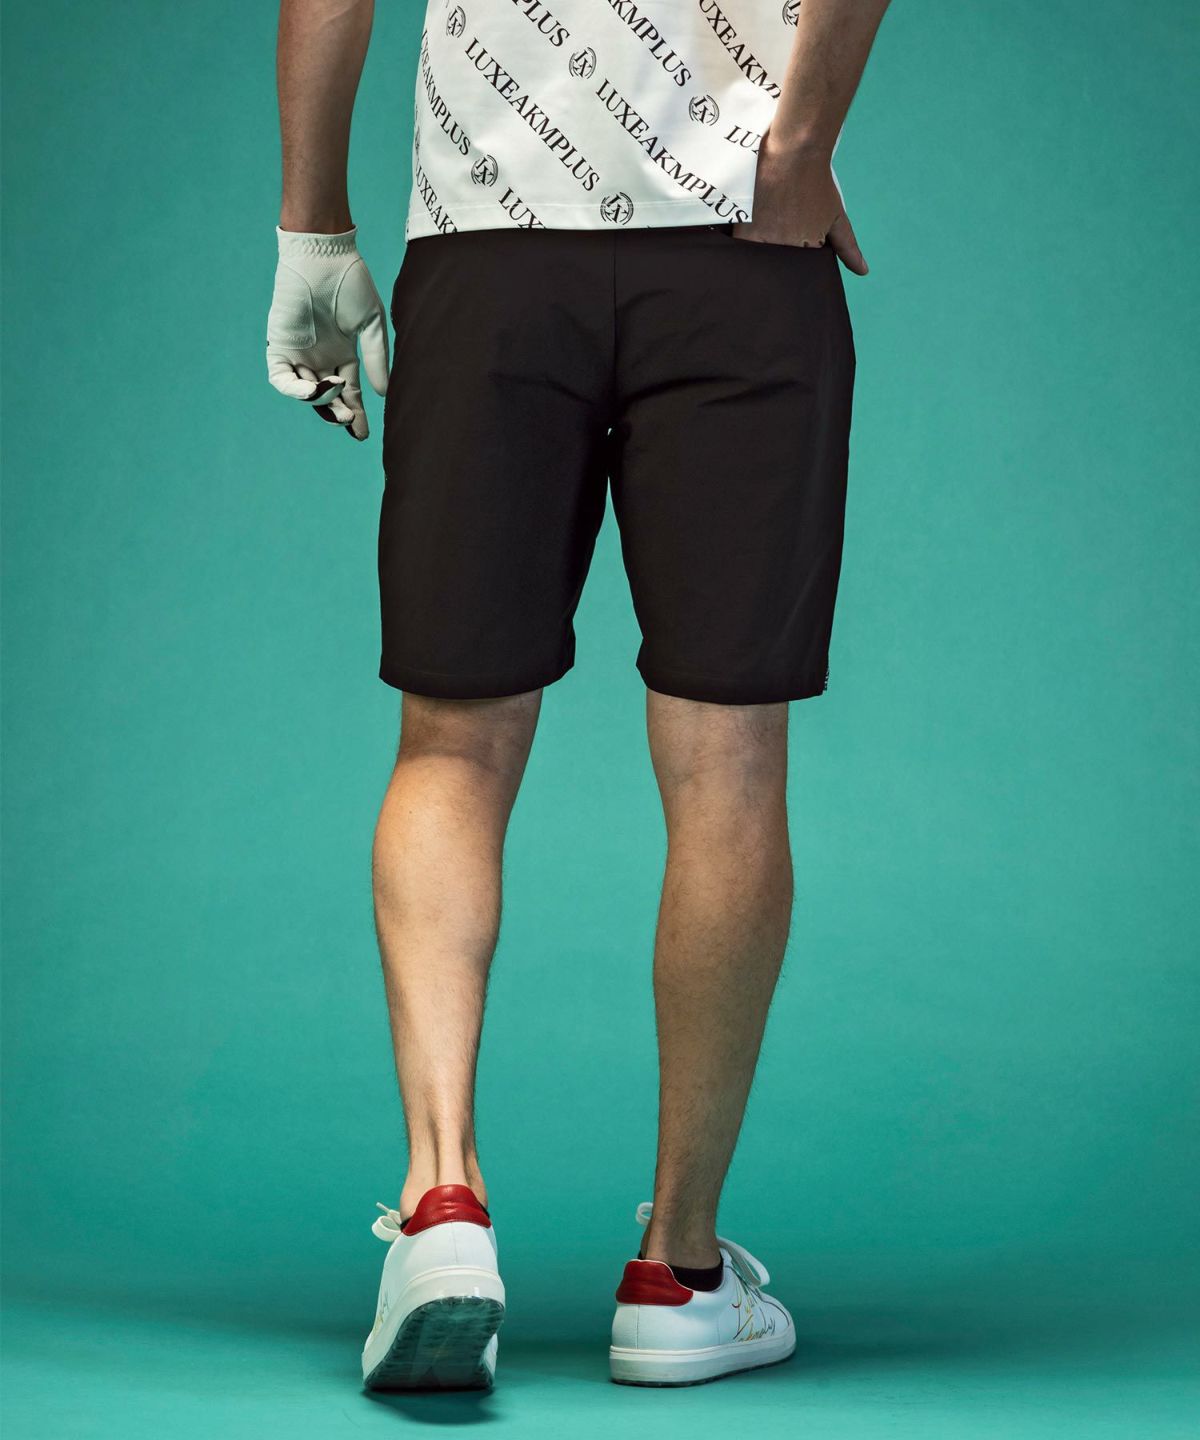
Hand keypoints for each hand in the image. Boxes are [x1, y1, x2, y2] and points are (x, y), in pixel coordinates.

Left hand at [266, 227, 389, 440]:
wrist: (325, 257)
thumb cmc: (350, 283)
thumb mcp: (371, 326)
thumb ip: (376, 359)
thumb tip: (383, 394)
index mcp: (342, 353)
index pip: (348, 392)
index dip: (354, 414)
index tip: (362, 433)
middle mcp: (319, 357)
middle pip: (328, 398)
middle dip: (339, 414)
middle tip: (350, 422)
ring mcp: (299, 352)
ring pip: (306, 392)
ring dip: (322, 401)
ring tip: (338, 396)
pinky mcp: (280, 345)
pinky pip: (281, 379)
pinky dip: (297, 390)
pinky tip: (317, 390)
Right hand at [733, 135, 866, 273]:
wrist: (793, 154)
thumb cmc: (816, 182)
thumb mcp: (837, 217)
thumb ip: (848, 247)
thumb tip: (863, 272)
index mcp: (809, 251)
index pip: (802, 269)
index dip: (800, 255)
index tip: (798, 233)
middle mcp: (787, 251)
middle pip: (782, 266)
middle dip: (783, 252)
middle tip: (784, 221)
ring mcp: (765, 243)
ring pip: (763, 261)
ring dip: (765, 248)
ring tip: (771, 219)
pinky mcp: (745, 233)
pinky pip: (743, 252)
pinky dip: (748, 245)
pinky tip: (754, 225)